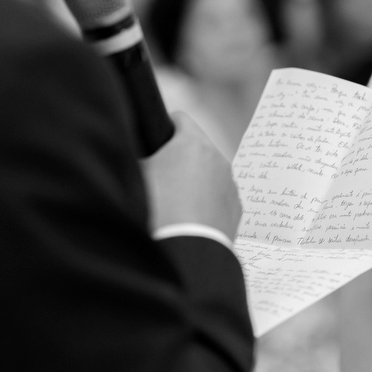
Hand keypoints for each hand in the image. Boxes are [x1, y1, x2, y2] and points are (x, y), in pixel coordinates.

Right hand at [143, 112, 241, 241]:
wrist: (185, 252)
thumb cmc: (157, 209)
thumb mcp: (136, 176)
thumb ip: (138, 157)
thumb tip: (139, 155)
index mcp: (193, 143)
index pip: (179, 119)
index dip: (162, 127)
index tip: (153, 141)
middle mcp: (218, 159)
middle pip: (196, 147)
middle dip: (179, 157)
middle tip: (159, 176)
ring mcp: (230, 185)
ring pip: (209, 173)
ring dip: (194, 180)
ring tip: (174, 202)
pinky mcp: (235, 209)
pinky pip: (218, 197)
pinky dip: (206, 202)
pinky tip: (189, 218)